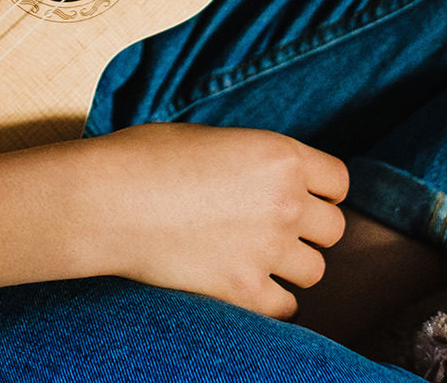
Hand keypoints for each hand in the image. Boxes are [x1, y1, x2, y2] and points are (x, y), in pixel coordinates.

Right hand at [79, 123, 348, 318]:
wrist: (108, 200)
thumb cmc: (147, 159)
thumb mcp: (214, 139)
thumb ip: (255, 163)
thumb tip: (267, 181)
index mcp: (282, 156)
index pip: (339, 182)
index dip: (319, 192)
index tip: (299, 198)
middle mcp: (286, 202)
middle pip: (333, 230)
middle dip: (308, 232)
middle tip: (273, 231)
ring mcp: (267, 249)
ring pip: (314, 271)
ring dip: (291, 268)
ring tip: (256, 260)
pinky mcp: (243, 290)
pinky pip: (286, 307)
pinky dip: (270, 301)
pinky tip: (243, 286)